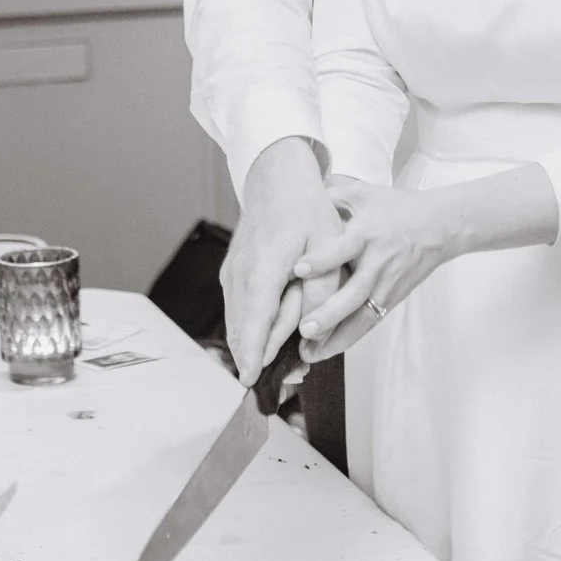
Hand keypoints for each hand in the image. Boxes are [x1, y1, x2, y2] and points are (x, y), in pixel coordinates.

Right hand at [219, 138, 344, 385]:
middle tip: (288, 380)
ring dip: (255, 345)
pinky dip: (250, 328)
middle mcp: (239, 273)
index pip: (254, 318)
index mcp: (264, 266)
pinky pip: (238, 310)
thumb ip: (322, 296)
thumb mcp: (328, 250)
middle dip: (259, 358)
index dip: (251, 351)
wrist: (277, 179)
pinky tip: (270, 338)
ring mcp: (231, 273)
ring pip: (237, 321)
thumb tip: (314, 337)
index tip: (249, 379)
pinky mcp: (231, 274)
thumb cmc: (307, 211)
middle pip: (242, 328)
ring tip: (283, 364)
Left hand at [292, 180, 463, 362]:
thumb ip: (333, 194)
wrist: (441, 226)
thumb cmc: (397, 208)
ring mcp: (388, 284)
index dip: (321, 259)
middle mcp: (378, 262)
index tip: (298, 269)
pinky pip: (370, 322)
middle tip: (304, 330)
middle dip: (329, 314)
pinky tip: (326, 351)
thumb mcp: (365, 193)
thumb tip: (299, 193)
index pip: (343, 248)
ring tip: (310, 353)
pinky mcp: (393, 298)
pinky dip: (349, 338)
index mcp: (368, 233)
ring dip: (336, 336)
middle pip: (354, 293)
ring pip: (362, 315)